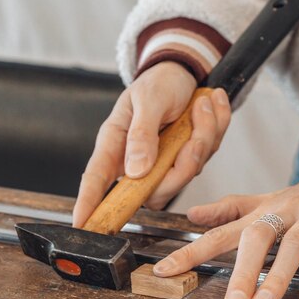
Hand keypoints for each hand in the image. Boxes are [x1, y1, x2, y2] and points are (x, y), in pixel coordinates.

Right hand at [72, 61, 231, 226]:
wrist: (185, 73)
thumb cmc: (158, 83)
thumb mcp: (148, 99)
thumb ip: (141, 134)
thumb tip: (135, 171)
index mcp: (116, 143)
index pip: (96, 179)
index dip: (88, 203)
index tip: (82, 225)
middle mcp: (138, 160)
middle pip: (158, 188)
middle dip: (185, 158)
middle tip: (198, 112)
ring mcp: (165, 163)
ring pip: (189, 170)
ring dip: (205, 133)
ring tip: (203, 102)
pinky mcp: (187, 159)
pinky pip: (208, 154)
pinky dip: (216, 126)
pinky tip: (211, 103)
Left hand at [153, 157, 298, 298]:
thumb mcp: (269, 201)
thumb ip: (231, 209)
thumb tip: (193, 215)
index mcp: (265, 208)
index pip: (222, 231)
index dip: (192, 250)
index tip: (164, 271)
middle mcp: (287, 207)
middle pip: (257, 235)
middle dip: (241, 271)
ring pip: (295, 243)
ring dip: (277, 276)